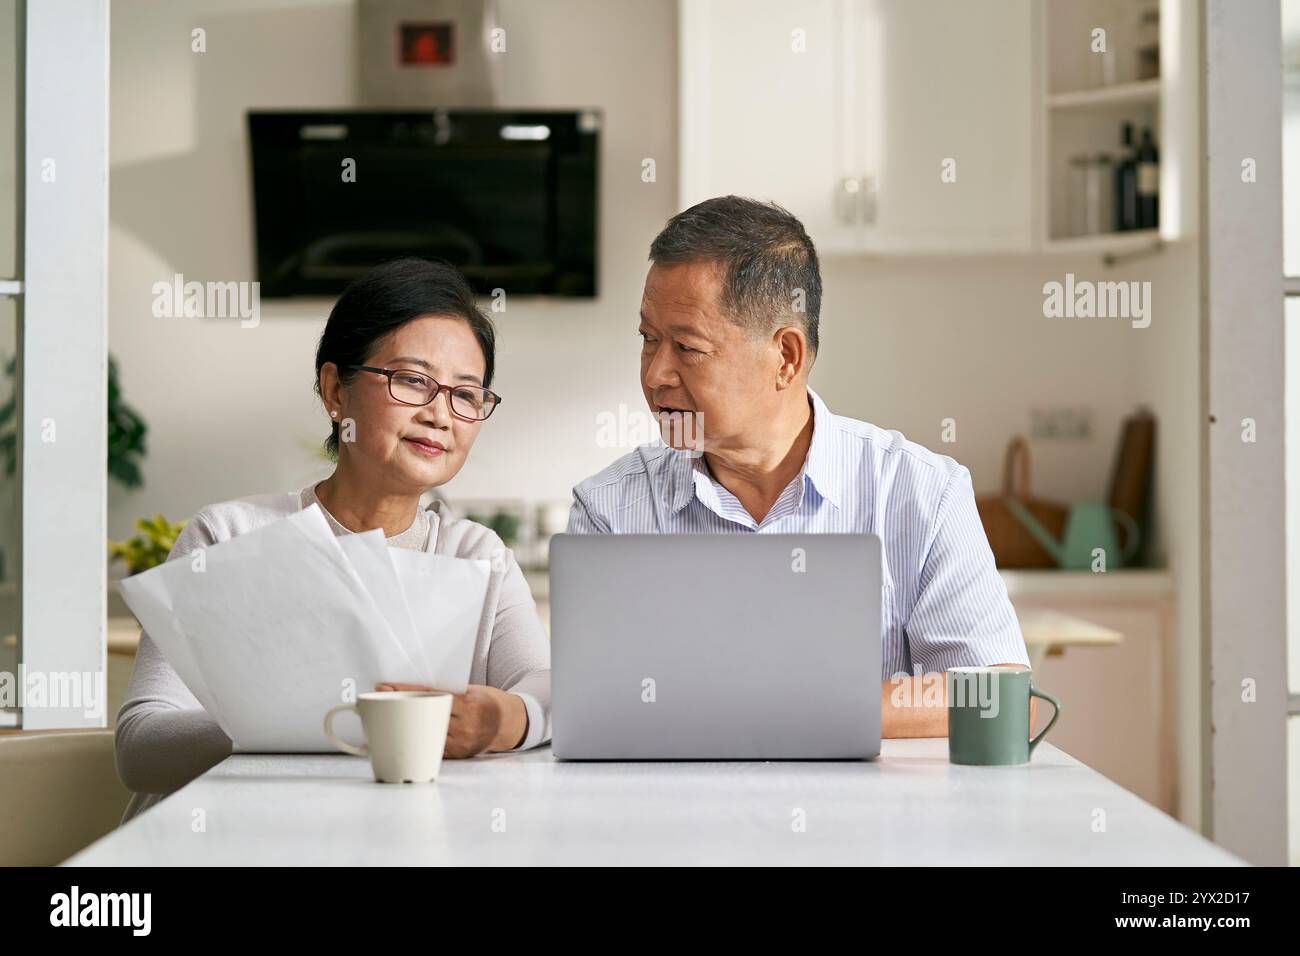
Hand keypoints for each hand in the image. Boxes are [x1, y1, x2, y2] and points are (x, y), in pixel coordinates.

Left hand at [374, 682, 527, 756]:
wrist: (509, 723)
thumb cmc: (488, 702)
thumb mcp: (471, 691)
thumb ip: (446, 693)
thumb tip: (413, 690)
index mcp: (469, 704)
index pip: (430, 695)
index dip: (405, 690)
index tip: (386, 686)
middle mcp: (465, 725)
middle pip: (423, 716)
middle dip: (400, 708)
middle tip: (381, 700)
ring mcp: (461, 743)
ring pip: (424, 734)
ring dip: (404, 726)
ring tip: (387, 718)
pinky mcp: (458, 755)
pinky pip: (433, 747)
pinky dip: (418, 740)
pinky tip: (404, 735)